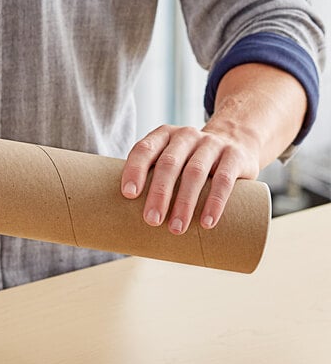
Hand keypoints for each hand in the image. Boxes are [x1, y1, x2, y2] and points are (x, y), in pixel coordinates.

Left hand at [120, 123, 259, 234]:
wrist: (236, 143)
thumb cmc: (190, 162)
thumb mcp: (172, 161)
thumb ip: (153, 178)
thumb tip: (128, 217)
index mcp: (164, 135)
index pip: (144, 149)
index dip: (135, 170)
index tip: (129, 195)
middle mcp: (186, 135)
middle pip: (168, 163)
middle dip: (159, 193)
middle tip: (151, 220)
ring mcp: (211, 143)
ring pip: (195, 172)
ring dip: (184, 203)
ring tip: (176, 228)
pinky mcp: (235, 155)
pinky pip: (223, 180)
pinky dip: (214, 203)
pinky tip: (206, 222)